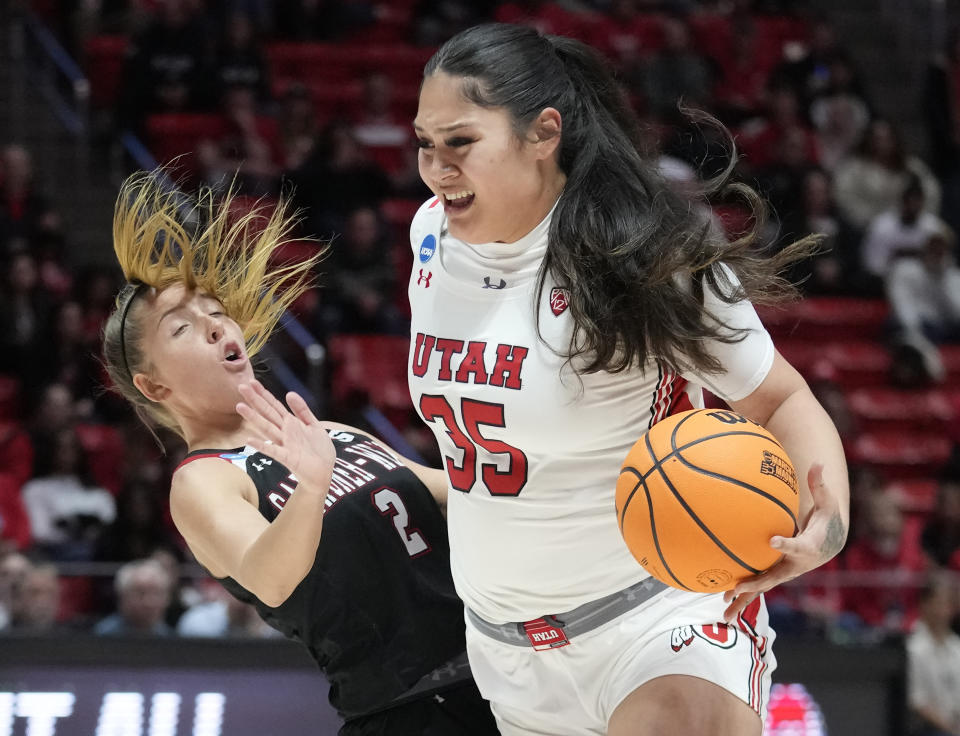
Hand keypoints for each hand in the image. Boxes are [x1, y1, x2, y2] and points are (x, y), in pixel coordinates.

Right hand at [236, 380, 334, 492]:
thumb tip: (289, 393)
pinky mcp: (288, 458)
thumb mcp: (314, 425)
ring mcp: (284, 445)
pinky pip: (274, 451)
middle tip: (241, 387)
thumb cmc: (318, 450)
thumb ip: (302, 410)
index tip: (251, 381)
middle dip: (255, 400)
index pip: (274, 406)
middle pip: (267, 413)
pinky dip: (262, 446)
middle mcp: (284, 433)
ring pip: (267, 428)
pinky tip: (250, 440)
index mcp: (290, 424)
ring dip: (254, 418)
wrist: (324, 473)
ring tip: (240, 406)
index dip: (264, 394)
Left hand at [722, 463, 846, 621]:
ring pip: (761, 588)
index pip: (795, 545)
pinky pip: (757, 585)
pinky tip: (722, 601)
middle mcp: (793, 565)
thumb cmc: (827, 520)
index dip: (786, 543)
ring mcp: (783, 572)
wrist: (831, 542)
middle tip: (738, 587)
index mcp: (806, 547)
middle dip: (755, 583)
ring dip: (743, 600)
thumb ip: (819, 485)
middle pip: (772, 578)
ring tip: (723, 611)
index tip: (774, 540)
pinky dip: (741, 594)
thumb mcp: (827, 503)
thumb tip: (818, 463)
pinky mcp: (776, 573)